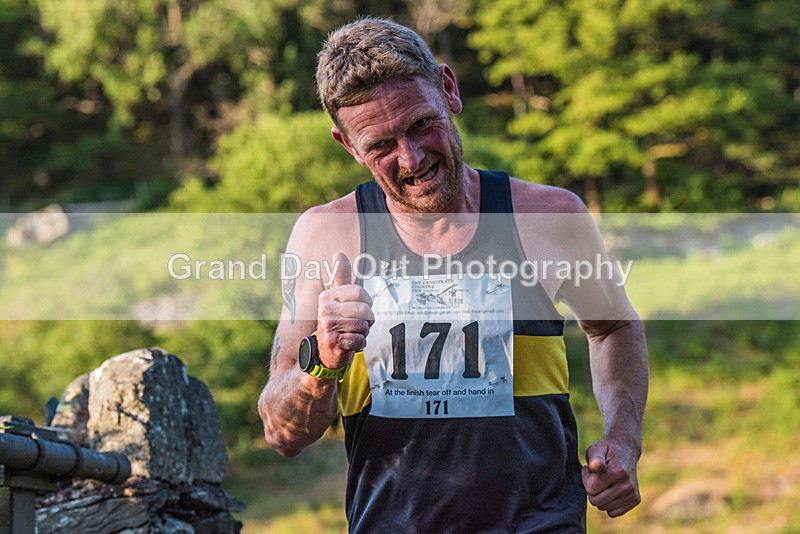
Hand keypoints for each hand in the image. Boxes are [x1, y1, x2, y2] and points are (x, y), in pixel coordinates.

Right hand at [316, 253, 373, 367]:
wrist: (325, 353)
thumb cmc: (337, 322)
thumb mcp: (338, 299)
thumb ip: (340, 277)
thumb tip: (339, 253)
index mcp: (328, 296)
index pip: (360, 292)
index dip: (367, 303)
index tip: (360, 310)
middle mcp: (325, 309)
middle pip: (364, 310)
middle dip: (367, 321)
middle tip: (357, 326)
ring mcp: (328, 325)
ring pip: (364, 326)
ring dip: (363, 333)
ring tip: (352, 334)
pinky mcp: (333, 341)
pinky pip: (360, 340)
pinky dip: (360, 344)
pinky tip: (349, 344)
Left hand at [581, 440, 640, 516]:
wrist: (626, 451)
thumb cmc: (606, 451)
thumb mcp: (596, 449)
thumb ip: (594, 458)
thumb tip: (595, 466)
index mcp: (617, 472)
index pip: (591, 489)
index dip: (586, 478)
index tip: (591, 469)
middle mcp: (627, 484)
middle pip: (596, 501)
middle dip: (592, 489)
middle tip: (597, 476)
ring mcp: (632, 493)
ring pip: (603, 507)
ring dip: (600, 495)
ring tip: (604, 481)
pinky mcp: (635, 500)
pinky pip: (613, 513)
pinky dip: (608, 504)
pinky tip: (611, 490)